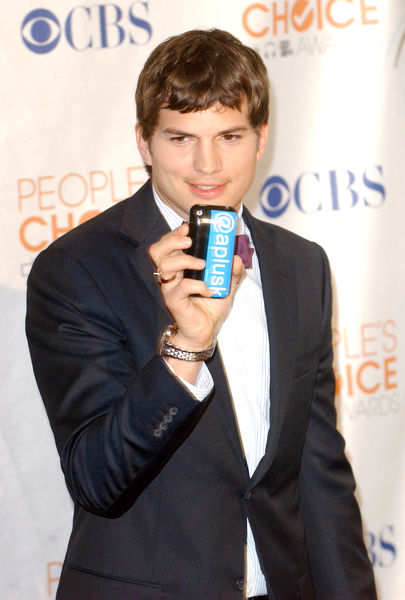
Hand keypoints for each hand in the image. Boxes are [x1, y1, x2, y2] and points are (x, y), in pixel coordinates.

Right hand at [149, 223, 243, 379]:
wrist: (206, 330)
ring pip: (165, 266)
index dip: (174, 233)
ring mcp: (170, 288)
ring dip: (185, 261)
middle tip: (189, 242)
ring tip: (202, 264)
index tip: (188, 228)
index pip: (167, 244)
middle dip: (172, 241)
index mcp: (179, 266)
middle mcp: (170, 275)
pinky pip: (181, 287)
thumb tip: (236, 258)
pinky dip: (198, 285)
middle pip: (157, 251)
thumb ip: (233, 270)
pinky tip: (209, 290)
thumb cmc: (210, 306)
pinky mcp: (173, 301)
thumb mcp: (227, 284)